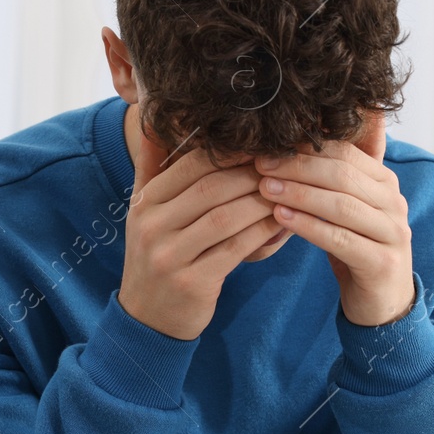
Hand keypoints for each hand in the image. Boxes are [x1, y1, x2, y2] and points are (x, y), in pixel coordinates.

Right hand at [119, 131, 281, 339]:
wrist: (146, 319)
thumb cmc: (156, 258)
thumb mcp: (144, 212)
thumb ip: (152, 167)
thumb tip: (155, 115)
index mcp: (144, 203)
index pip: (190, 164)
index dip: (229, 152)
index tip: (262, 145)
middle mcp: (152, 226)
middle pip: (211, 187)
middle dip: (252, 174)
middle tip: (284, 166)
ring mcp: (170, 255)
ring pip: (226, 217)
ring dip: (262, 202)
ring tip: (289, 192)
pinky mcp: (192, 282)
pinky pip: (236, 248)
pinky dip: (263, 233)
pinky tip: (283, 223)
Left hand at [255, 113, 414, 326]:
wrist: (382, 301)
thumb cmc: (356, 249)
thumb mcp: (343, 211)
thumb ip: (326, 183)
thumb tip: (283, 151)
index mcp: (385, 183)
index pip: (345, 153)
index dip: (306, 149)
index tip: (268, 150)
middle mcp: (394, 203)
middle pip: (342, 175)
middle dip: (298, 168)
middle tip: (262, 167)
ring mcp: (393, 233)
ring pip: (341, 205)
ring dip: (300, 195)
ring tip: (266, 189)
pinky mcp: (383, 263)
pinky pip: (340, 239)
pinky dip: (308, 226)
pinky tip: (281, 218)